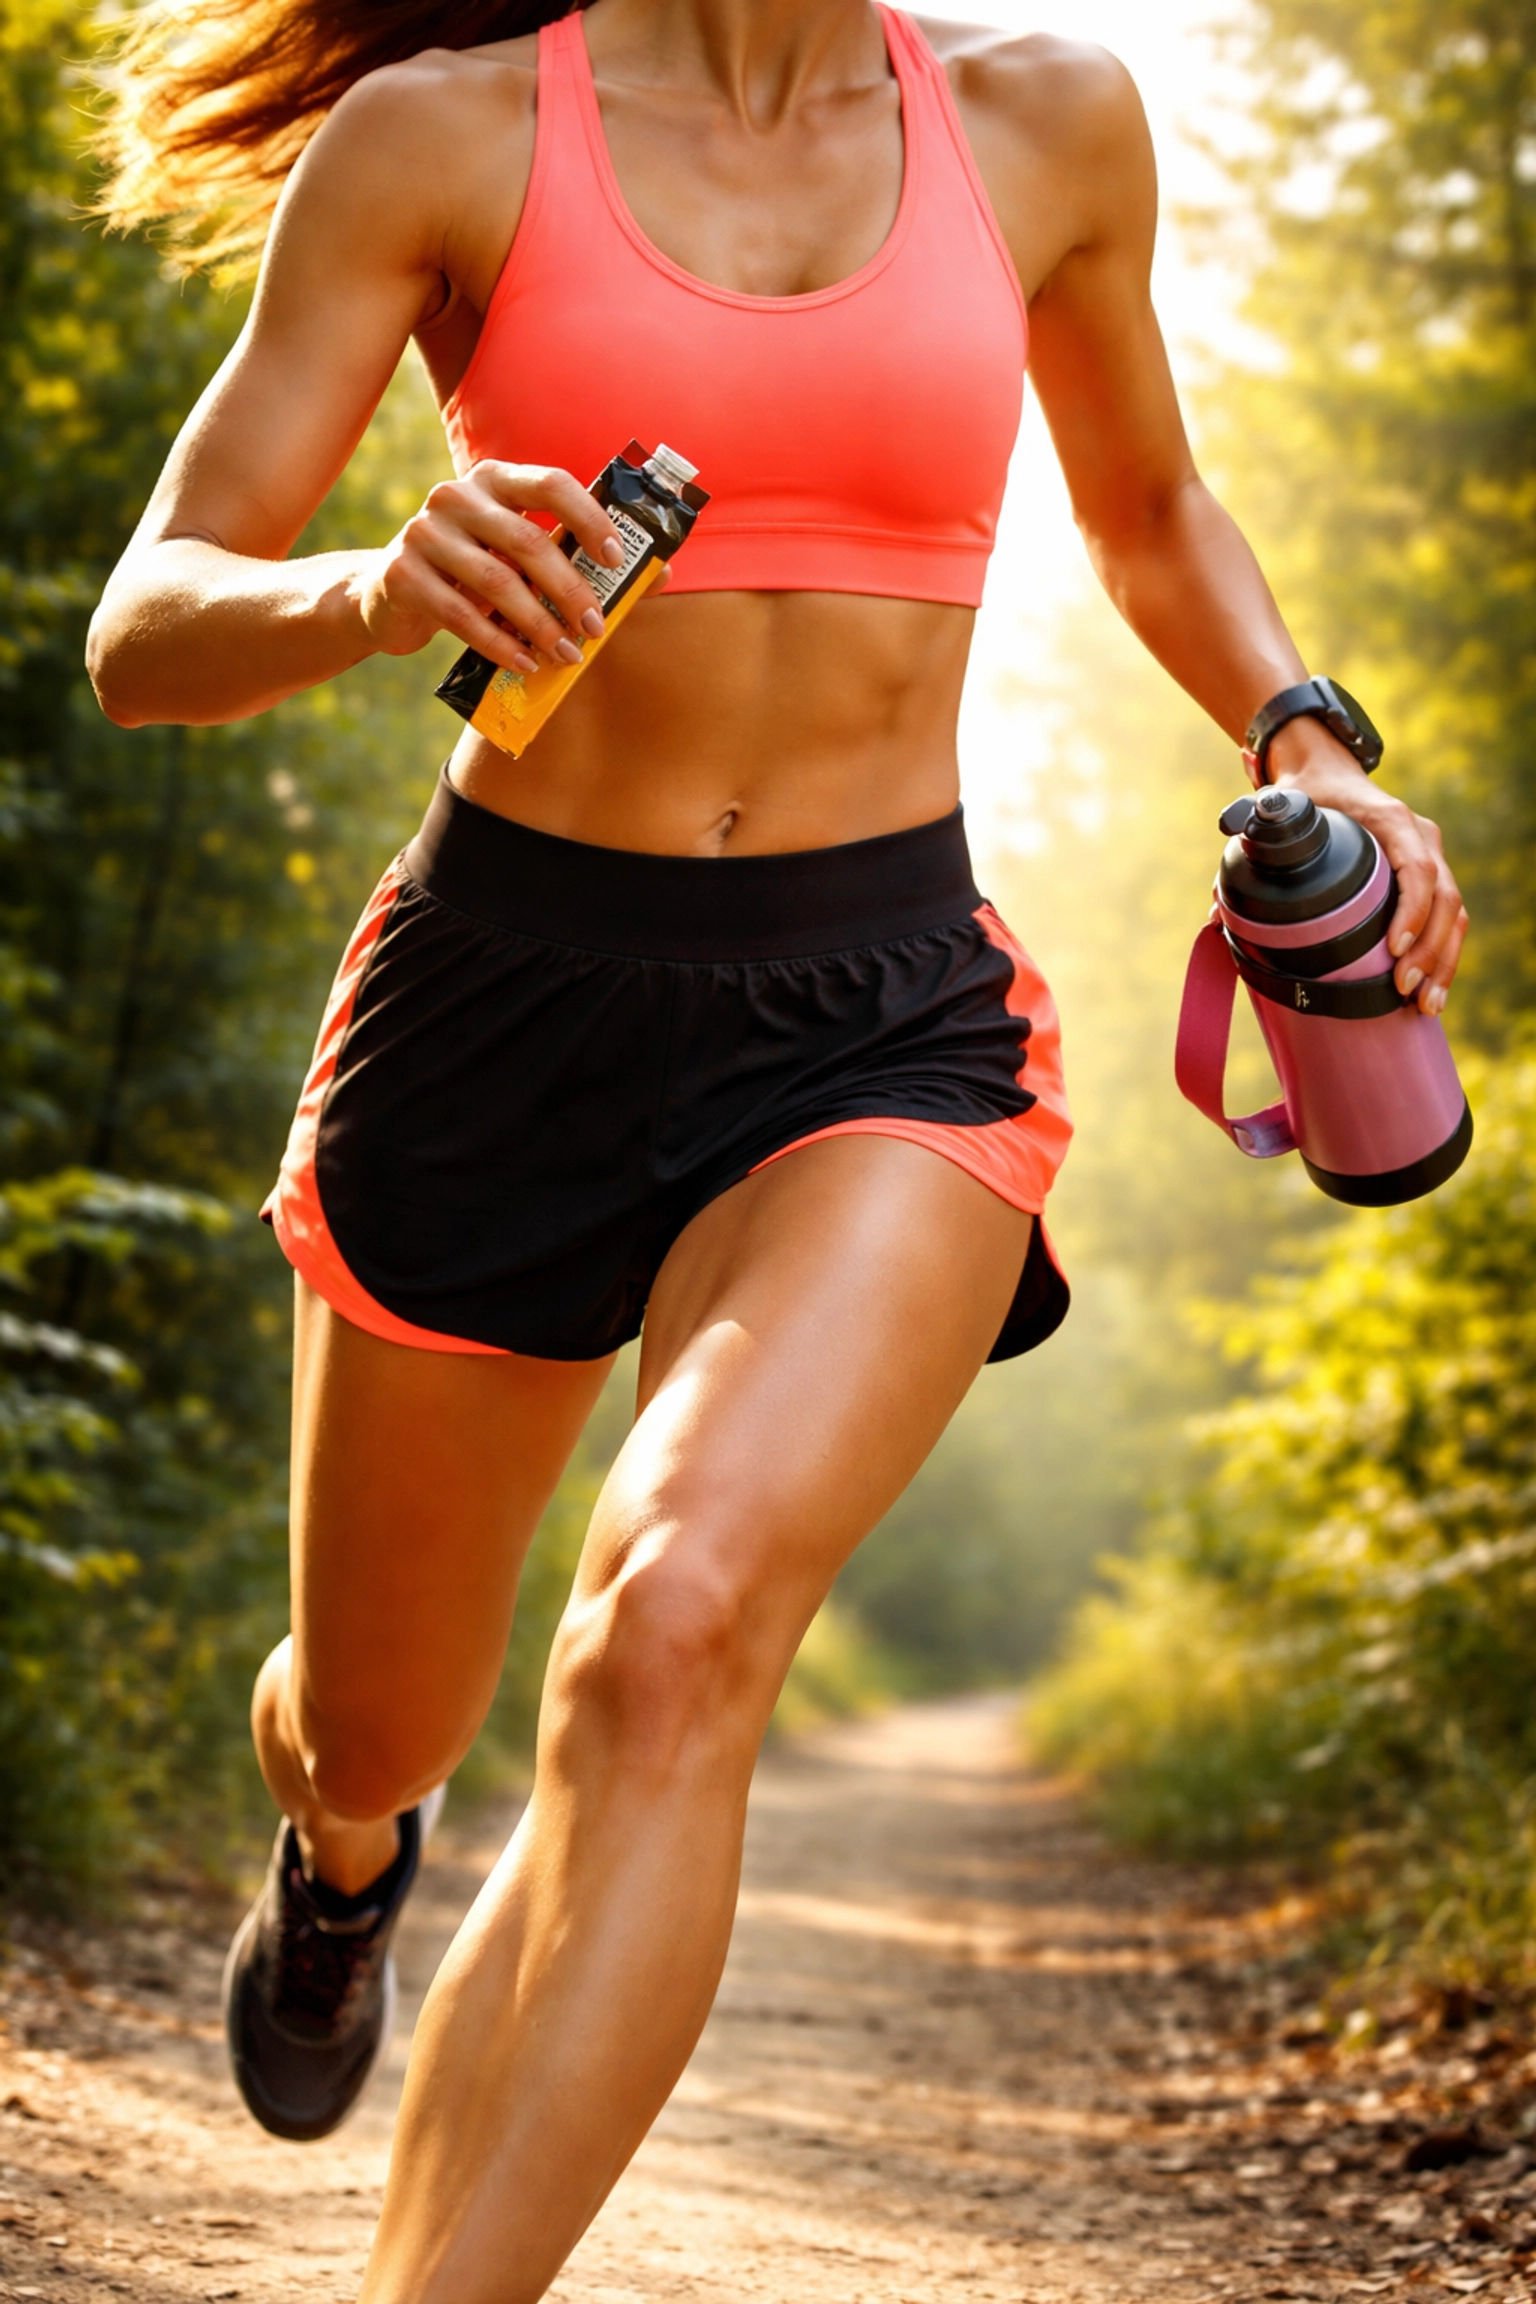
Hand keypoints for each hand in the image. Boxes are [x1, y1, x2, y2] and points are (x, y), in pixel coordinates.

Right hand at [356, 462, 629, 674]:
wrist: (386, 595)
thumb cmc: (470, 575)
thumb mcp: (517, 559)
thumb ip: (575, 560)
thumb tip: (659, 575)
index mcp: (493, 480)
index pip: (550, 483)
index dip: (588, 518)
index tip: (615, 559)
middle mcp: (455, 497)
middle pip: (529, 541)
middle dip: (570, 590)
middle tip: (596, 627)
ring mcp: (424, 533)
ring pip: (498, 583)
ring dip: (539, 625)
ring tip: (567, 654)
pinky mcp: (403, 576)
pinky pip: (462, 616)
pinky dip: (500, 644)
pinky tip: (526, 663)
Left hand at [1264, 719, 1467, 1014]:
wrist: (1326, 772)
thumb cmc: (1304, 794)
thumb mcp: (1278, 811)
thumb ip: (1253, 850)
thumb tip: (1218, 912)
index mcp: (1390, 820)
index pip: (1417, 867)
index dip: (1411, 910)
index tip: (1394, 949)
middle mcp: (1419, 837)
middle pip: (1443, 899)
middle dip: (1429, 951)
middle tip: (1403, 991)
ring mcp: (1428, 856)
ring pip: (1452, 914)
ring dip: (1443, 962)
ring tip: (1426, 1006)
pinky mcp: (1429, 878)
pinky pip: (1447, 919)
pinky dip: (1443, 957)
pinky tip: (1431, 993)